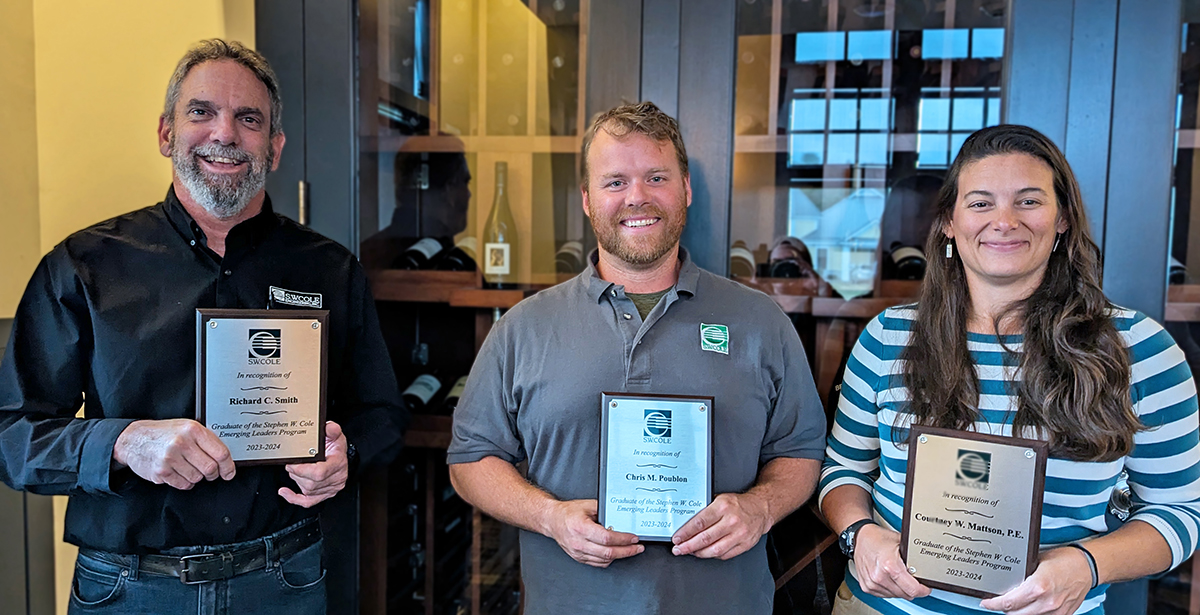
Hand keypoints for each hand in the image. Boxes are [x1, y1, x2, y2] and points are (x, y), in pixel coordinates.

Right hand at [113, 419, 234, 489]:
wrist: (133, 438)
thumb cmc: (163, 433)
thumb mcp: (186, 427)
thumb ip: (205, 440)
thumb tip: (225, 458)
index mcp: (193, 430)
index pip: (220, 453)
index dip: (228, 466)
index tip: (229, 472)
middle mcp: (182, 442)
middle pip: (210, 468)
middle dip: (212, 474)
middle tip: (208, 472)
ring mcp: (170, 457)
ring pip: (197, 478)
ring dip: (195, 477)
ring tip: (186, 467)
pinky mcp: (161, 471)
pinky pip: (182, 485)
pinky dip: (184, 482)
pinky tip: (177, 472)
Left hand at [278, 421, 348, 507]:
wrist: (341, 457)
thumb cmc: (337, 447)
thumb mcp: (335, 435)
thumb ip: (332, 429)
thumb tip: (329, 427)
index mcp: (338, 463)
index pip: (319, 473)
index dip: (303, 470)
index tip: (292, 464)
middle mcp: (336, 478)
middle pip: (312, 483)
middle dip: (297, 473)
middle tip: (291, 463)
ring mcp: (330, 488)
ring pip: (308, 490)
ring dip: (297, 480)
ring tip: (295, 469)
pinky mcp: (324, 495)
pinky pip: (308, 502)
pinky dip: (294, 498)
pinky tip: (285, 492)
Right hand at [544, 499, 643, 566]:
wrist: (551, 520)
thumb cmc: (567, 512)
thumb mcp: (587, 505)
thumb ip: (604, 510)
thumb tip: (621, 516)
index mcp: (581, 528)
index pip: (607, 538)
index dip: (623, 539)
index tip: (634, 538)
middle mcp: (579, 542)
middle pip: (608, 552)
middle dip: (627, 551)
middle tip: (638, 548)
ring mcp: (578, 552)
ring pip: (604, 560)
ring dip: (620, 556)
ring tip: (630, 550)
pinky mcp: (578, 557)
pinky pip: (598, 563)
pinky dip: (609, 560)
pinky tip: (616, 554)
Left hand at [670, 492, 771, 559]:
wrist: (761, 509)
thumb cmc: (738, 504)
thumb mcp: (720, 499)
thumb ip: (705, 509)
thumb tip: (686, 520)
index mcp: (723, 507)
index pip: (699, 523)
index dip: (685, 533)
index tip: (677, 538)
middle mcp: (732, 521)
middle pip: (705, 538)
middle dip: (688, 546)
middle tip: (678, 549)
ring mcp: (739, 534)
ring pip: (714, 550)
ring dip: (699, 553)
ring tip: (690, 552)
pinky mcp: (745, 545)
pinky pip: (724, 555)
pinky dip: (712, 555)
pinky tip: (705, 552)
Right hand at [852, 524, 930, 599]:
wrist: (860, 538)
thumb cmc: (878, 539)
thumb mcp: (901, 543)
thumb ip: (914, 557)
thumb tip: (926, 566)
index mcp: (890, 566)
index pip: (913, 590)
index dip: (923, 590)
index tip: (925, 587)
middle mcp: (879, 577)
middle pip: (906, 595)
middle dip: (912, 588)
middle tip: (912, 577)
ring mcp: (872, 583)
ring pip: (896, 596)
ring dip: (900, 589)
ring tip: (898, 575)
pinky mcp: (867, 587)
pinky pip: (886, 595)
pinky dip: (890, 589)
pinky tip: (889, 577)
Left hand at [979, 547, 1091, 613]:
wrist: (1088, 566)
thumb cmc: (1065, 560)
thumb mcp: (1038, 561)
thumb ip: (1023, 574)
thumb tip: (1007, 580)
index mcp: (1038, 586)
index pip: (1009, 602)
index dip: (993, 604)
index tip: (986, 602)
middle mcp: (1047, 602)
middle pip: (1015, 614)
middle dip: (1004, 608)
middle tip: (998, 601)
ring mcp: (1056, 611)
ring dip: (1018, 612)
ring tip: (1014, 604)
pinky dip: (1033, 614)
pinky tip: (1029, 607)